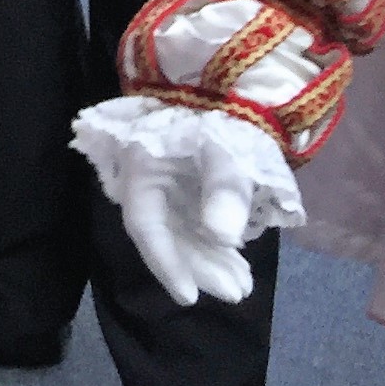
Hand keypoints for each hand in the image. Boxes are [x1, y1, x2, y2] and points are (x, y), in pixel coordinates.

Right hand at [75, 101, 295, 307]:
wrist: (228, 89)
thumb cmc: (223, 117)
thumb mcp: (227, 148)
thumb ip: (226, 189)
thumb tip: (223, 237)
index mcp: (142, 166)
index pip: (145, 224)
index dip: (165, 262)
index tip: (190, 296)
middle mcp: (144, 182)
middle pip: (164, 236)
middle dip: (198, 268)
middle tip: (235, 292)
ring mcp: (162, 188)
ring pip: (178, 235)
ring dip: (208, 263)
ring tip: (242, 286)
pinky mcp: (180, 192)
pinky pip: (191, 228)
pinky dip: (213, 250)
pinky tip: (237, 267)